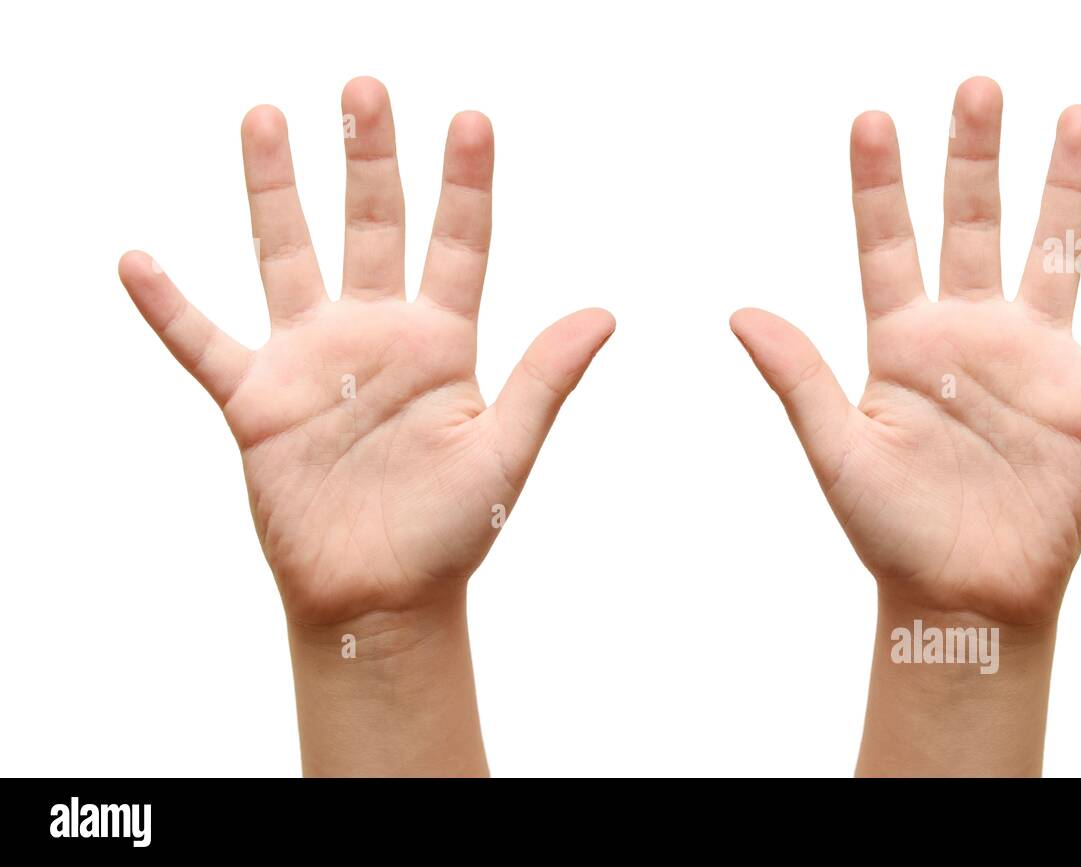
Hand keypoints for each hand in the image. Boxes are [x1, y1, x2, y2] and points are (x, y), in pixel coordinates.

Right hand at [119, 78, 613, 628]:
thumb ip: (545, 379)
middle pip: (371, 228)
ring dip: (274, 192)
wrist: (382, 598)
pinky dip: (169, 308)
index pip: (459, 245)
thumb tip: (606, 312)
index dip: (465, 184)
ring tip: (265, 117)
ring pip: (287, 257)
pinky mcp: (256, 403)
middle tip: (364, 90)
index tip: (472, 120)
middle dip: (369, 159)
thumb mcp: (505, 451)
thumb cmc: (452, 533)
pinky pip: (203, 345)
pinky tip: (139, 261)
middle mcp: (376, 337)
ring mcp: (311, 363)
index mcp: (443, 344)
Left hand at [731, 77, 1080, 626]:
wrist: (960, 598)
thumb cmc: (891, 532)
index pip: (886, 245)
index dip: (878, 185)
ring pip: (1053, 259)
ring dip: (1066, 194)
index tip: (871, 120)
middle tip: (977, 89)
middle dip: (975, 161)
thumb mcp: (836, 451)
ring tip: (1076, 119)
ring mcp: (1030, 364)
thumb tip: (737, 311)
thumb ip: (799, 378)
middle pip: (973, 229)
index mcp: (902, 344)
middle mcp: (968, 338)